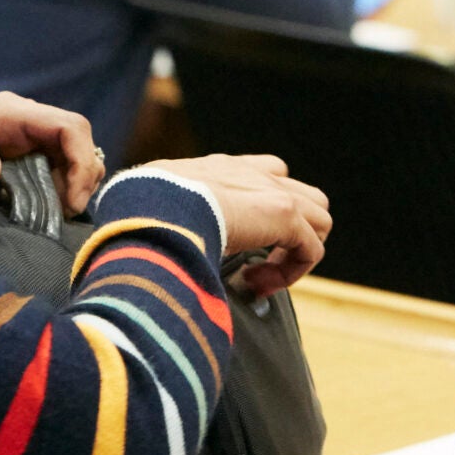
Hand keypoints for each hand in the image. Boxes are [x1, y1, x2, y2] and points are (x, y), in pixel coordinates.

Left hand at [0, 92, 106, 212]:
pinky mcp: (29, 152)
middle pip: (79, 138)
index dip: (80, 162)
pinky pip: (64, 164)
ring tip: (58, 212)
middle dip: (83, 175)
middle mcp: (22, 117)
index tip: (70, 202)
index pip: (67, 127)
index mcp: (6, 113)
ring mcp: (28, 134)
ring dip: (76, 183)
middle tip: (68, 211)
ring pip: (77, 152)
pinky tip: (51, 208)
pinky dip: (67, 187)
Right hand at [133, 153, 330, 296]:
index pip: (260, 176)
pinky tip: (258, 284)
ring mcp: (269, 189)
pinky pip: (311, 249)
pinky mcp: (285, 212)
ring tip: (260, 275)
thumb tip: (141, 249)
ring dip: (296, 251)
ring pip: (318, 218)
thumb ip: (161, 218)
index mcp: (216, 169)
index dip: (259, 214)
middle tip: (255, 263)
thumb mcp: (149, 209)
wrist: (148, 208)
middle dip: (289, 231)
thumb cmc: (136, 213)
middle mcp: (248, 172)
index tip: (231, 249)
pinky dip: (292, 272)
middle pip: (300, 193)